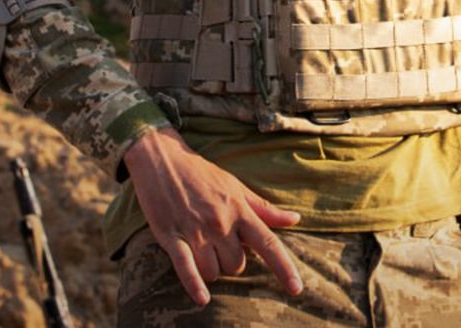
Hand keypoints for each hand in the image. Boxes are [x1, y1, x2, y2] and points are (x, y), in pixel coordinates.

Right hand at [123, 127, 303, 304]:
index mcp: (240, 211)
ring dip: (211, 270)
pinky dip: (194, 285)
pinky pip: (185, 268)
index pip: (268, 244)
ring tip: (204, 253)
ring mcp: (196, 231)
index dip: (284, 268)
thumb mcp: (238, 188)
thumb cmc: (204, 176)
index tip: (296, 289)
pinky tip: (202, 299)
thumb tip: (295, 220)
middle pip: (237, 264)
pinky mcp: (171, 236)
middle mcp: (221, 223)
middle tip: (222, 247)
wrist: (164, 161)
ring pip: (214, 270)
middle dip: (232, 262)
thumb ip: (265, 209)